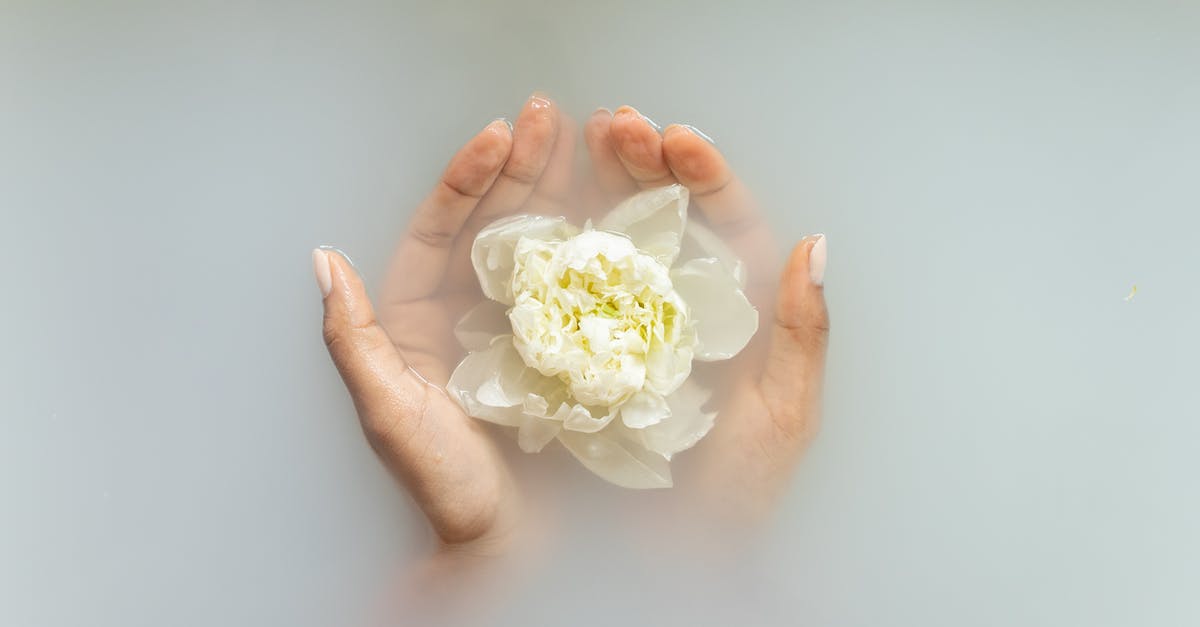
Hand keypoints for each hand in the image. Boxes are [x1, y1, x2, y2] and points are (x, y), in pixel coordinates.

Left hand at [315, 93, 574, 551]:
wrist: (511, 543)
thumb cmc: (444, 485)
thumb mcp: (387, 413)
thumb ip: (352, 340)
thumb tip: (323, 261)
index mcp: (417, 318)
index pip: (439, 232)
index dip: (465, 182)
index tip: (495, 137)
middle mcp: (467, 311)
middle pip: (492, 224)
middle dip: (519, 167)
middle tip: (549, 115)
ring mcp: (520, 325)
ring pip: (536, 242)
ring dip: (560, 188)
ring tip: (591, 137)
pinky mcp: (565, 344)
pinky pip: (576, 283)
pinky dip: (593, 242)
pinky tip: (615, 204)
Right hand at [583, 107, 828, 520]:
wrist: (649, 561)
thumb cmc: (730, 500)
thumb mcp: (782, 417)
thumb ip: (801, 331)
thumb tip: (814, 243)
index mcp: (728, 317)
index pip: (721, 228)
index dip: (703, 177)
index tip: (679, 138)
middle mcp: (671, 312)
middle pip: (659, 218)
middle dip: (638, 162)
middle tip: (614, 122)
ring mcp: (616, 327)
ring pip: (605, 237)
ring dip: (588, 181)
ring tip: (570, 134)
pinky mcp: (565, 349)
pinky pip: (556, 283)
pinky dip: (543, 237)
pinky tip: (529, 201)